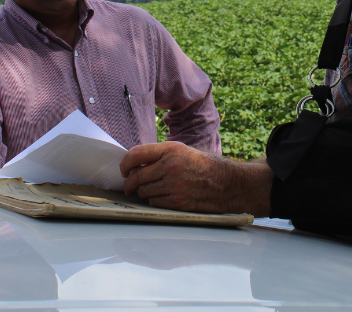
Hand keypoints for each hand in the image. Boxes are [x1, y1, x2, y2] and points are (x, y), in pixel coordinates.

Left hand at [120, 141, 272, 216]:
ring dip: (143, 193)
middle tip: (129, 186)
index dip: (124, 163)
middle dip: (130, 183)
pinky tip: (162, 197)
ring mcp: (173, 185)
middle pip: (136, 177)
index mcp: (171, 149)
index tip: (123, 170)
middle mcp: (170, 166)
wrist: (228, 184)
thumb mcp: (184, 151)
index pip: (136, 154)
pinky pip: (154, 203)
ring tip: (150, 190)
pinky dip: (154, 201)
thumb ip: (161, 155)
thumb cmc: (205, 166)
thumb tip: (136, 163)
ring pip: (143, 192)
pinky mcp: (177, 202)